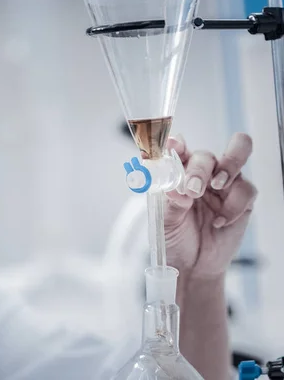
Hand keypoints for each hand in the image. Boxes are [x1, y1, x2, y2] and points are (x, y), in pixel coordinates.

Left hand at [163, 133, 256, 279]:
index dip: (177, 144)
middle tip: (193, 189)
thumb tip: (176, 188)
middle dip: (200, 169)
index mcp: (178, 174)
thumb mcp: (165, 221)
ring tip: (215, 186)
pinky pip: (246, 190)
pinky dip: (233, 205)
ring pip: (235, 159)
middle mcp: (201, 175)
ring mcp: (223, 186)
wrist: (192, 266)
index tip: (173, 145)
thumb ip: (171, 202)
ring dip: (226, 169)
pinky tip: (218, 222)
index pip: (178, 150)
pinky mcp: (242, 201)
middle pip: (207, 155)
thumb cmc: (175, 238)